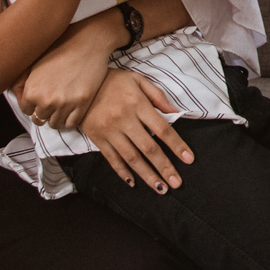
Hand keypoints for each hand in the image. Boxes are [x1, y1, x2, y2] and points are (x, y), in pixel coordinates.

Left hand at [14, 26, 114, 130]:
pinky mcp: (82, 104)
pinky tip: (71, 109)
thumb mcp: (36, 62)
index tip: (40, 99)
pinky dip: (70, 119)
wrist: (88, 41)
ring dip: (56, 116)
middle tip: (51, 102)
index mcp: (31, 90)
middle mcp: (46, 100)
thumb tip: (17, 94)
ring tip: (61, 106)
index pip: (26, 110)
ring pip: (55, 124)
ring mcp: (65, 103)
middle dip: (44, 111)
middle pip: (39, 119)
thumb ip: (23, 81)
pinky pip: (72, 123)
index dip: (32, 104)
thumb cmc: (61, 47)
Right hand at [81, 69, 191, 192]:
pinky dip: (122, 172)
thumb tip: (176, 112)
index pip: (162, 129)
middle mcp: (124, 120)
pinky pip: (112, 158)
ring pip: (131, 158)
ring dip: (147, 175)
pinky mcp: (97, 138)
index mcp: (138, 104)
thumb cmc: (113, 81)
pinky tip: (133, 182)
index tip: (188, 159)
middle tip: (177, 183)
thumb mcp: (138, 80)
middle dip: (164, 168)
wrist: (80, 85)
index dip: (177, 145)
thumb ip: (158, 96)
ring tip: (160, 189)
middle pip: (148, 148)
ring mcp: (109, 131)